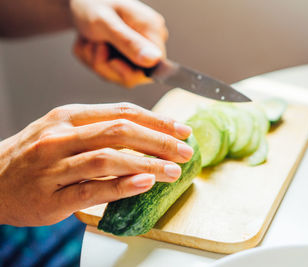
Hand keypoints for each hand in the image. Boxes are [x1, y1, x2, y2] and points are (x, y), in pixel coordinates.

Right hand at [0, 103, 191, 226]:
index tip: (182, 130)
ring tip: (172, 171)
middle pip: (120, 132)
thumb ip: (101, 129)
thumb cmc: (34, 156)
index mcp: (69, 117)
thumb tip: (147, 135)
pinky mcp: (50, 197)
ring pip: (107, 159)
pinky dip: (121, 186)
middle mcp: (61, 137)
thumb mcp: (64, 130)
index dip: (157, 121)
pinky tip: (144, 183)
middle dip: (159, 141)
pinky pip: (91, 189)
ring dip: (146, 164)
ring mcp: (53, 166)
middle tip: (185, 150)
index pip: (122, 112)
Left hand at [70, 0, 167, 86]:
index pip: (153, 68)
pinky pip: (111, 71)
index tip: (110, 60)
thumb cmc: (90, 2)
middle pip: (135, 76)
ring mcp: (139, 48)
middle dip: (107, 66)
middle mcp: (150, 41)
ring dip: (96, 62)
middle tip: (94, 45)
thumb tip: (154, 60)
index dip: (129, 71)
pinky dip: (94, 60)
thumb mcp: (105, 23)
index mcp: (153, 30)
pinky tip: (90, 43)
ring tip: (89, 41)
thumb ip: (129, 42)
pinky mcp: (127, 54)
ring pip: (120, 76)